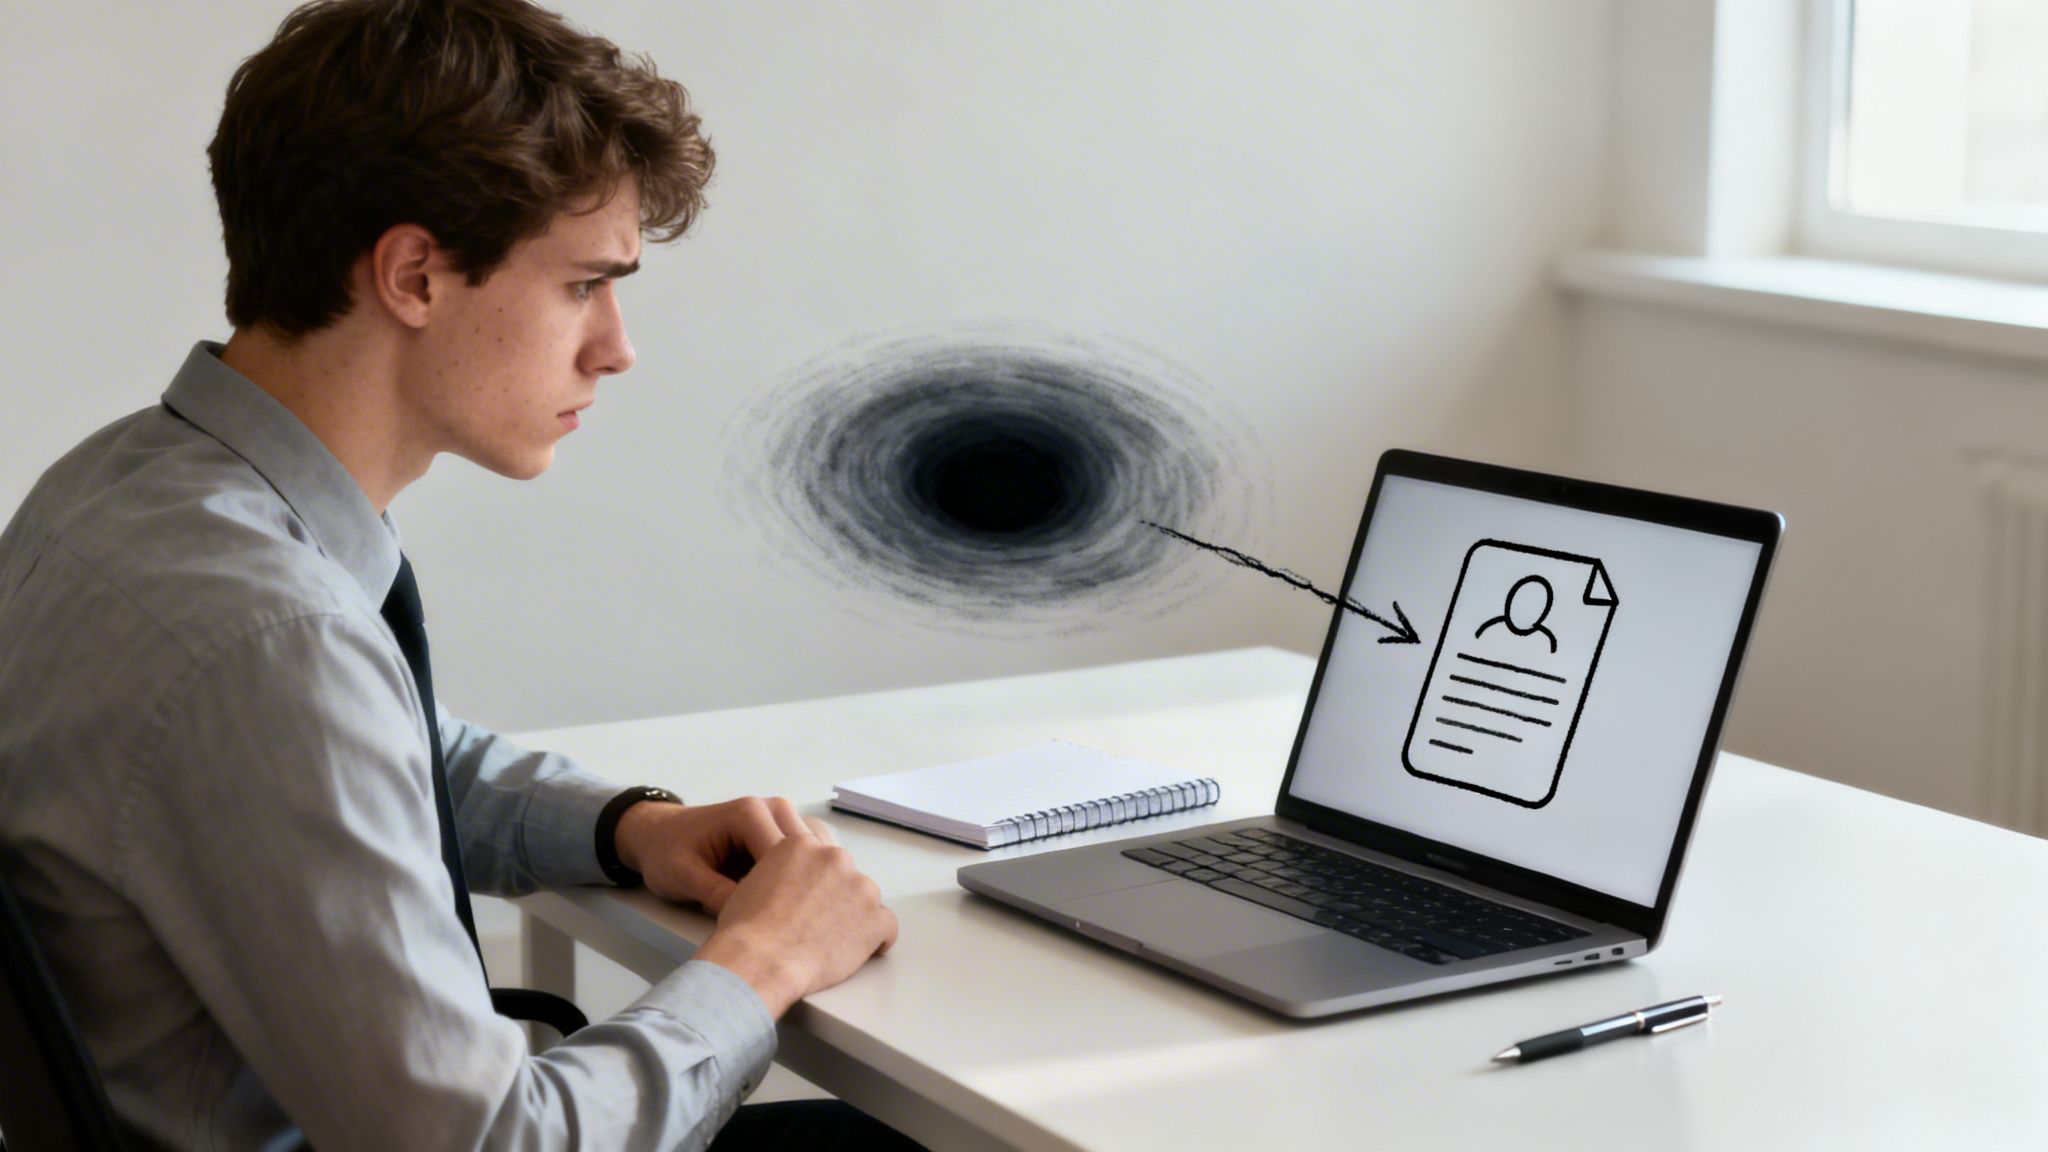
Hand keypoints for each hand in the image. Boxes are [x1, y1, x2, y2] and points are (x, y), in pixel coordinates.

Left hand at [612, 795, 808, 912]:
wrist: (658, 835)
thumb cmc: (666, 850)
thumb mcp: (683, 876)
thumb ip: (717, 894)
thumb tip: (751, 920)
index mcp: (750, 813)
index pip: (787, 857)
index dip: (783, 894)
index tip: (775, 925)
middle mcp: (774, 808)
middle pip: (810, 853)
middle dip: (799, 888)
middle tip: (781, 924)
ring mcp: (782, 819)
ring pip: (816, 852)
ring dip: (806, 883)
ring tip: (785, 913)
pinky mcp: (783, 833)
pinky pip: (808, 854)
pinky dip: (804, 877)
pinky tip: (789, 902)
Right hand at [692, 822, 897, 1016]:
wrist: (760, 960)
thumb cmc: (748, 929)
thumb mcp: (753, 880)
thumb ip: (782, 871)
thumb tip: (791, 882)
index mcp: (803, 844)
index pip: (821, 860)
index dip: (816, 885)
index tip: (810, 902)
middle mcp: (835, 858)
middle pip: (845, 877)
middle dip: (836, 899)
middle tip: (817, 925)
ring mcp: (859, 887)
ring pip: (866, 900)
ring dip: (854, 918)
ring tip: (830, 941)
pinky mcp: (875, 918)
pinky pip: (887, 926)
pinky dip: (876, 940)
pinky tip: (857, 951)